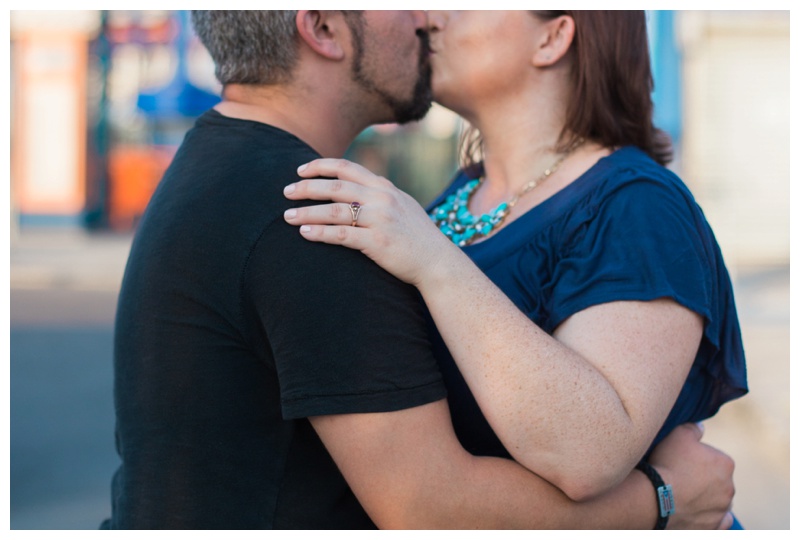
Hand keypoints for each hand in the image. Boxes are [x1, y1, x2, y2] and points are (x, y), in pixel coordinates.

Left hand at [283, 158, 458, 285]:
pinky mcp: (377, 242)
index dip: (320, 166)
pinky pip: (342, 235)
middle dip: (306, 188)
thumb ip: (379, 194)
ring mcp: (380, 220)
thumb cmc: (417, 236)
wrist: (437, 261)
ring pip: (334, 211)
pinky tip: (305, 233)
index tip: (300, 170)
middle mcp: (381, 199)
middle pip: (335, 187)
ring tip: (287, 217)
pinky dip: (320, 232)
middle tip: (286, 192)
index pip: (346, 167)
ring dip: (307, 212)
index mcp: (384, 187)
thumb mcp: (401, 205)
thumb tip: (354, 187)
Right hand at [648, 423, 734, 529]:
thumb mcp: (678, 434)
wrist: (657, 498)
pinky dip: (713, 517)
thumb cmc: (668, 464)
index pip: (713, 457)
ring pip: (718, 500)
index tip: (680, 460)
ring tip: (684, 495)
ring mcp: (722, 510)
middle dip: (703, 478)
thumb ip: (693, 428)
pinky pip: (720, 522)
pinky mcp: (713, 527)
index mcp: (725, 463)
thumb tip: (700, 427)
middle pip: (717, 479)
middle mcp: (729, 487)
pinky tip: (700, 512)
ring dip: (707, 497)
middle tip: (680, 477)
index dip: (696, 457)